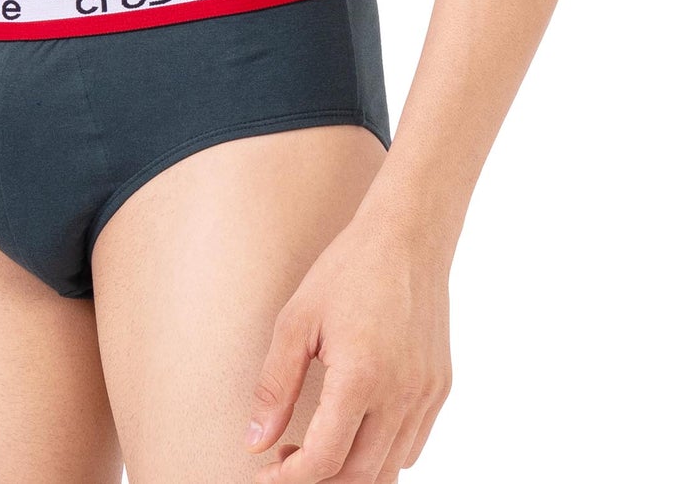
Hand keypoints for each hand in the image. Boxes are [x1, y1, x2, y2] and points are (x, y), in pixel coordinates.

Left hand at [245, 205, 452, 477]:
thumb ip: (275, 386)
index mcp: (361, 377)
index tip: (265, 472)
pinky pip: (411, 446)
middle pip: (357, 474)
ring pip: (388, 468)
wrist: (408, 236)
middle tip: (285, 457)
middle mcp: (401, 394)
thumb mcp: (297, 320)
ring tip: (316, 444)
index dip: (289, 479)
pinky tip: (354, 426)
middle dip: (317, 478)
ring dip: (349, 471)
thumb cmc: (348, 270)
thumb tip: (255, 442)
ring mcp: (426, 395)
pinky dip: (381, 454)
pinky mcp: (439, 389)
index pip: (325, 461)